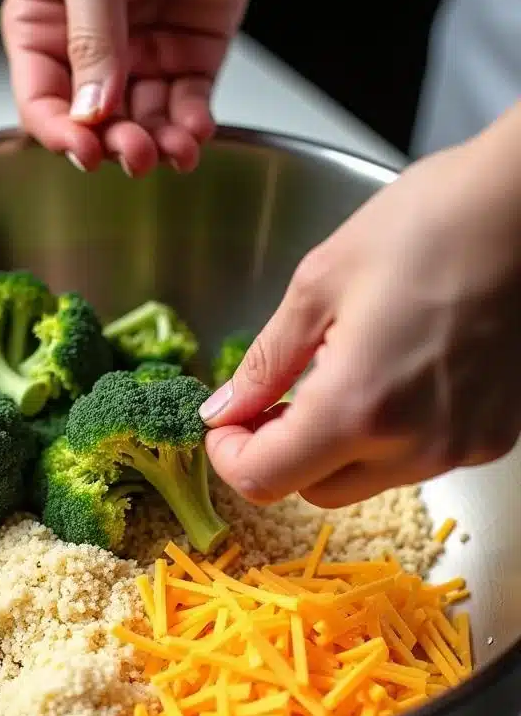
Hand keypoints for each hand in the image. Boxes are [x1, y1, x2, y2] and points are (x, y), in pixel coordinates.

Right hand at [0, 0, 263, 175]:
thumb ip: (91, 40)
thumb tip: (91, 111)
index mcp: (44, 28)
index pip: (41, 100)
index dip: (60, 132)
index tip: (85, 149)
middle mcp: (89, 52)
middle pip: (95, 124)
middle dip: (117, 145)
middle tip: (137, 152)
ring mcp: (141, 58)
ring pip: (144, 124)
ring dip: (158, 145)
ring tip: (175, 150)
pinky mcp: (188, 58)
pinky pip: (186, 107)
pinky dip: (192, 127)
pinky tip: (195, 133)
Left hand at [200, 104, 520, 507]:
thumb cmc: (428, 224)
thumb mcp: (319, 284)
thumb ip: (264, 362)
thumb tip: (224, 409)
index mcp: (358, 407)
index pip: (264, 480)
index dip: (229, 457)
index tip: (226, 423)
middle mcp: (414, 445)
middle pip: (314, 491)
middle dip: (280, 455)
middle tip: (272, 400)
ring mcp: (460, 446)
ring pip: (367, 479)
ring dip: (335, 447)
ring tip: (336, 376)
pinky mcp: (492, 436)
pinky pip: (417, 459)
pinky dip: (388, 436)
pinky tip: (391, 376)